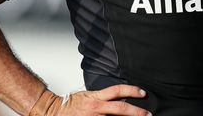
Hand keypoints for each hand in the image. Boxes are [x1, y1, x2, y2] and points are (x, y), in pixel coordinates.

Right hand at [31, 85, 150, 115]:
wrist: (54, 111)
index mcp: (96, 97)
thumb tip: (118, 98)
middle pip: (120, 108)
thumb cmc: (71, 103)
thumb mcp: (88, 95)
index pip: (117, 91)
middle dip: (136, 112)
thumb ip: (103, 97)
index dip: (131, 91)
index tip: (143, 93)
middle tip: (148, 114)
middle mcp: (96, 108)